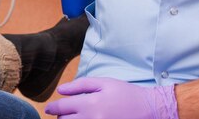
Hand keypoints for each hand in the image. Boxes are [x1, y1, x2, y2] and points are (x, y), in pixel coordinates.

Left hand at [45, 77, 178, 118]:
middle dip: (60, 117)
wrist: (150, 110)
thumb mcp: (103, 83)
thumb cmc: (126, 94)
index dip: (52, 108)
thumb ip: (79, 85)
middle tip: (61, 114)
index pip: (62, 108)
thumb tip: (60, 90)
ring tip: (72, 117)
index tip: (47, 109)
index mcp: (89, 104)